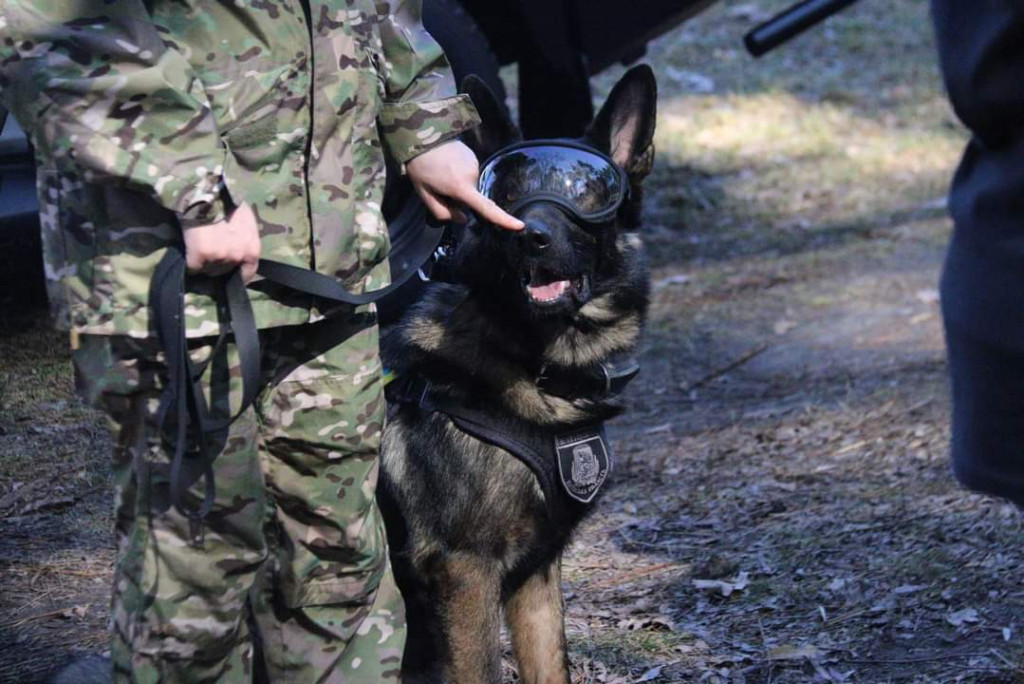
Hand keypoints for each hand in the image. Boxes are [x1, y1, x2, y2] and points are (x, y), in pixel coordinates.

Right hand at [183, 203, 260, 282]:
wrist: (208, 193)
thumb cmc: (229, 203)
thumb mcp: (247, 223)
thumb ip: (245, 241)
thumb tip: (239, 252)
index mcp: (252, 250)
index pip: (247, 273)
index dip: (237, 274)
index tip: (231, 274)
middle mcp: (237, 256)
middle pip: (225, 272)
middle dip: (218, 265)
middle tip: (211, 251)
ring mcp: (219, 257)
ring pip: (208, 270)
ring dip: (204, 263)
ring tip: (201, 247)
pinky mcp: (200, 255)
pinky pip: (193, 267)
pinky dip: (190, 262)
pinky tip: (190, 251)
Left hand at [406, 140, 523, 230]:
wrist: (422, 135)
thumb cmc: (420, 167)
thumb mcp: (424, 194)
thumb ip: (442, 212)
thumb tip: (462, 219)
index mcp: (461, 187)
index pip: (486, 208)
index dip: (503, 219)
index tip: (519, 225)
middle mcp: (472, 175)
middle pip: (471, 198)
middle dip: (458, 198)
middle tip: (438, 186)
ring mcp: (475, 164)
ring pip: (470, 186)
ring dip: (458, 184)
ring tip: (441, 173)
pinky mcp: (473, 157)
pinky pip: (469, 174)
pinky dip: (459, 174)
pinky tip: (447, 165)